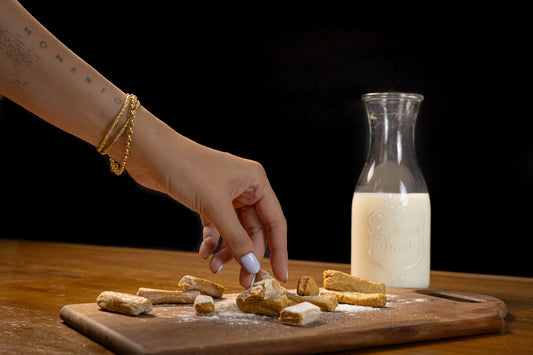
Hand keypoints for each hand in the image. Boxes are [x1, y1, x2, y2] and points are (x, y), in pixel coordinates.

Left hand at [126, 110, 287, 287]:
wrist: (151, 153)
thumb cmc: (187, 169)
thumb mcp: (215, 207)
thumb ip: (237, 238)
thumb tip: (253, 266)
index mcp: (256, 182)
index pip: (275, 222)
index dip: (279, 250)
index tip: (280, 276)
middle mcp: (245, 188)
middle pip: (254, 230)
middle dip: (247, 255)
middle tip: (242, 282)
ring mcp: (225, 194)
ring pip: (235, 231)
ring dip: (227, 251)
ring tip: (214, 268)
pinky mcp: (207, 200)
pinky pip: (217, 227)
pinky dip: (213, 241)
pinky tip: (203, 253)